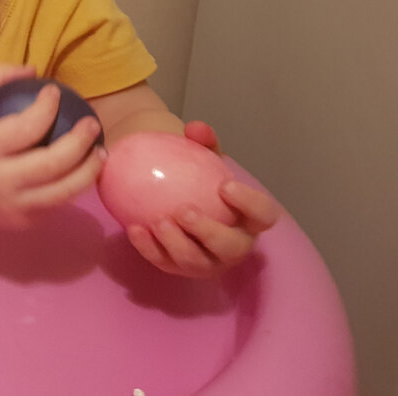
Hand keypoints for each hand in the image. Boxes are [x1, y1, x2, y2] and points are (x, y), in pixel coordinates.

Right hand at [0, 66, 104, 228]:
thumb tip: (34, 71)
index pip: (26, 128)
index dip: (47, 107)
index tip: (54, 92)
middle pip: (52, 164)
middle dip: (81, 142)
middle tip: (92, 124)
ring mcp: (12, 206)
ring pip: (64, 192)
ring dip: (89, 170)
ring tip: (100, 151)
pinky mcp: (22, 222)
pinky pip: (57, 204)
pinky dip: (74, 185)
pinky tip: (82, 169)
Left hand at [126, 122, 282, 277]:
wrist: (170, 191)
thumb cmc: (197, 176)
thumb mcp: (202, 157)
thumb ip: (202, 141)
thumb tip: (196, 128)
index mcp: (249, 218)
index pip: (263, 215)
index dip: (250, 204)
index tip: (225, 186)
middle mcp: (235, 245)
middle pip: (232, 247)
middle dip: (209, 232)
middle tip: (184, 210)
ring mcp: (208, 262)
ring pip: (198, 262)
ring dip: (177, 244)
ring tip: (158, 221)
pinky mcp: (180, 268)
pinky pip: (165, 263)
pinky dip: (149, 249)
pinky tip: (134, 230)